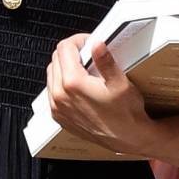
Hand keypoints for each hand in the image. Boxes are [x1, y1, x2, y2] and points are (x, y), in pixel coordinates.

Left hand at [45, 34, 154, 156]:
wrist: (127, 138)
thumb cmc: (126, 114)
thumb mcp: (120, 82)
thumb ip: (106, 61)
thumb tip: (97, 45)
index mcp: (73, 84)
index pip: (64, 48)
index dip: (77, 40)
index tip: (88, 43)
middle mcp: (60, 96)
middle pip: (55, 60)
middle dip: (70, 52)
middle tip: (87, 54)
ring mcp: (58, 108)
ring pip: (51, 75)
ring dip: (64, 67)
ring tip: (83, 70)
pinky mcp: (59, 117)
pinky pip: (52, 93)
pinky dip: (61, 84)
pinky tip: (77, 86)